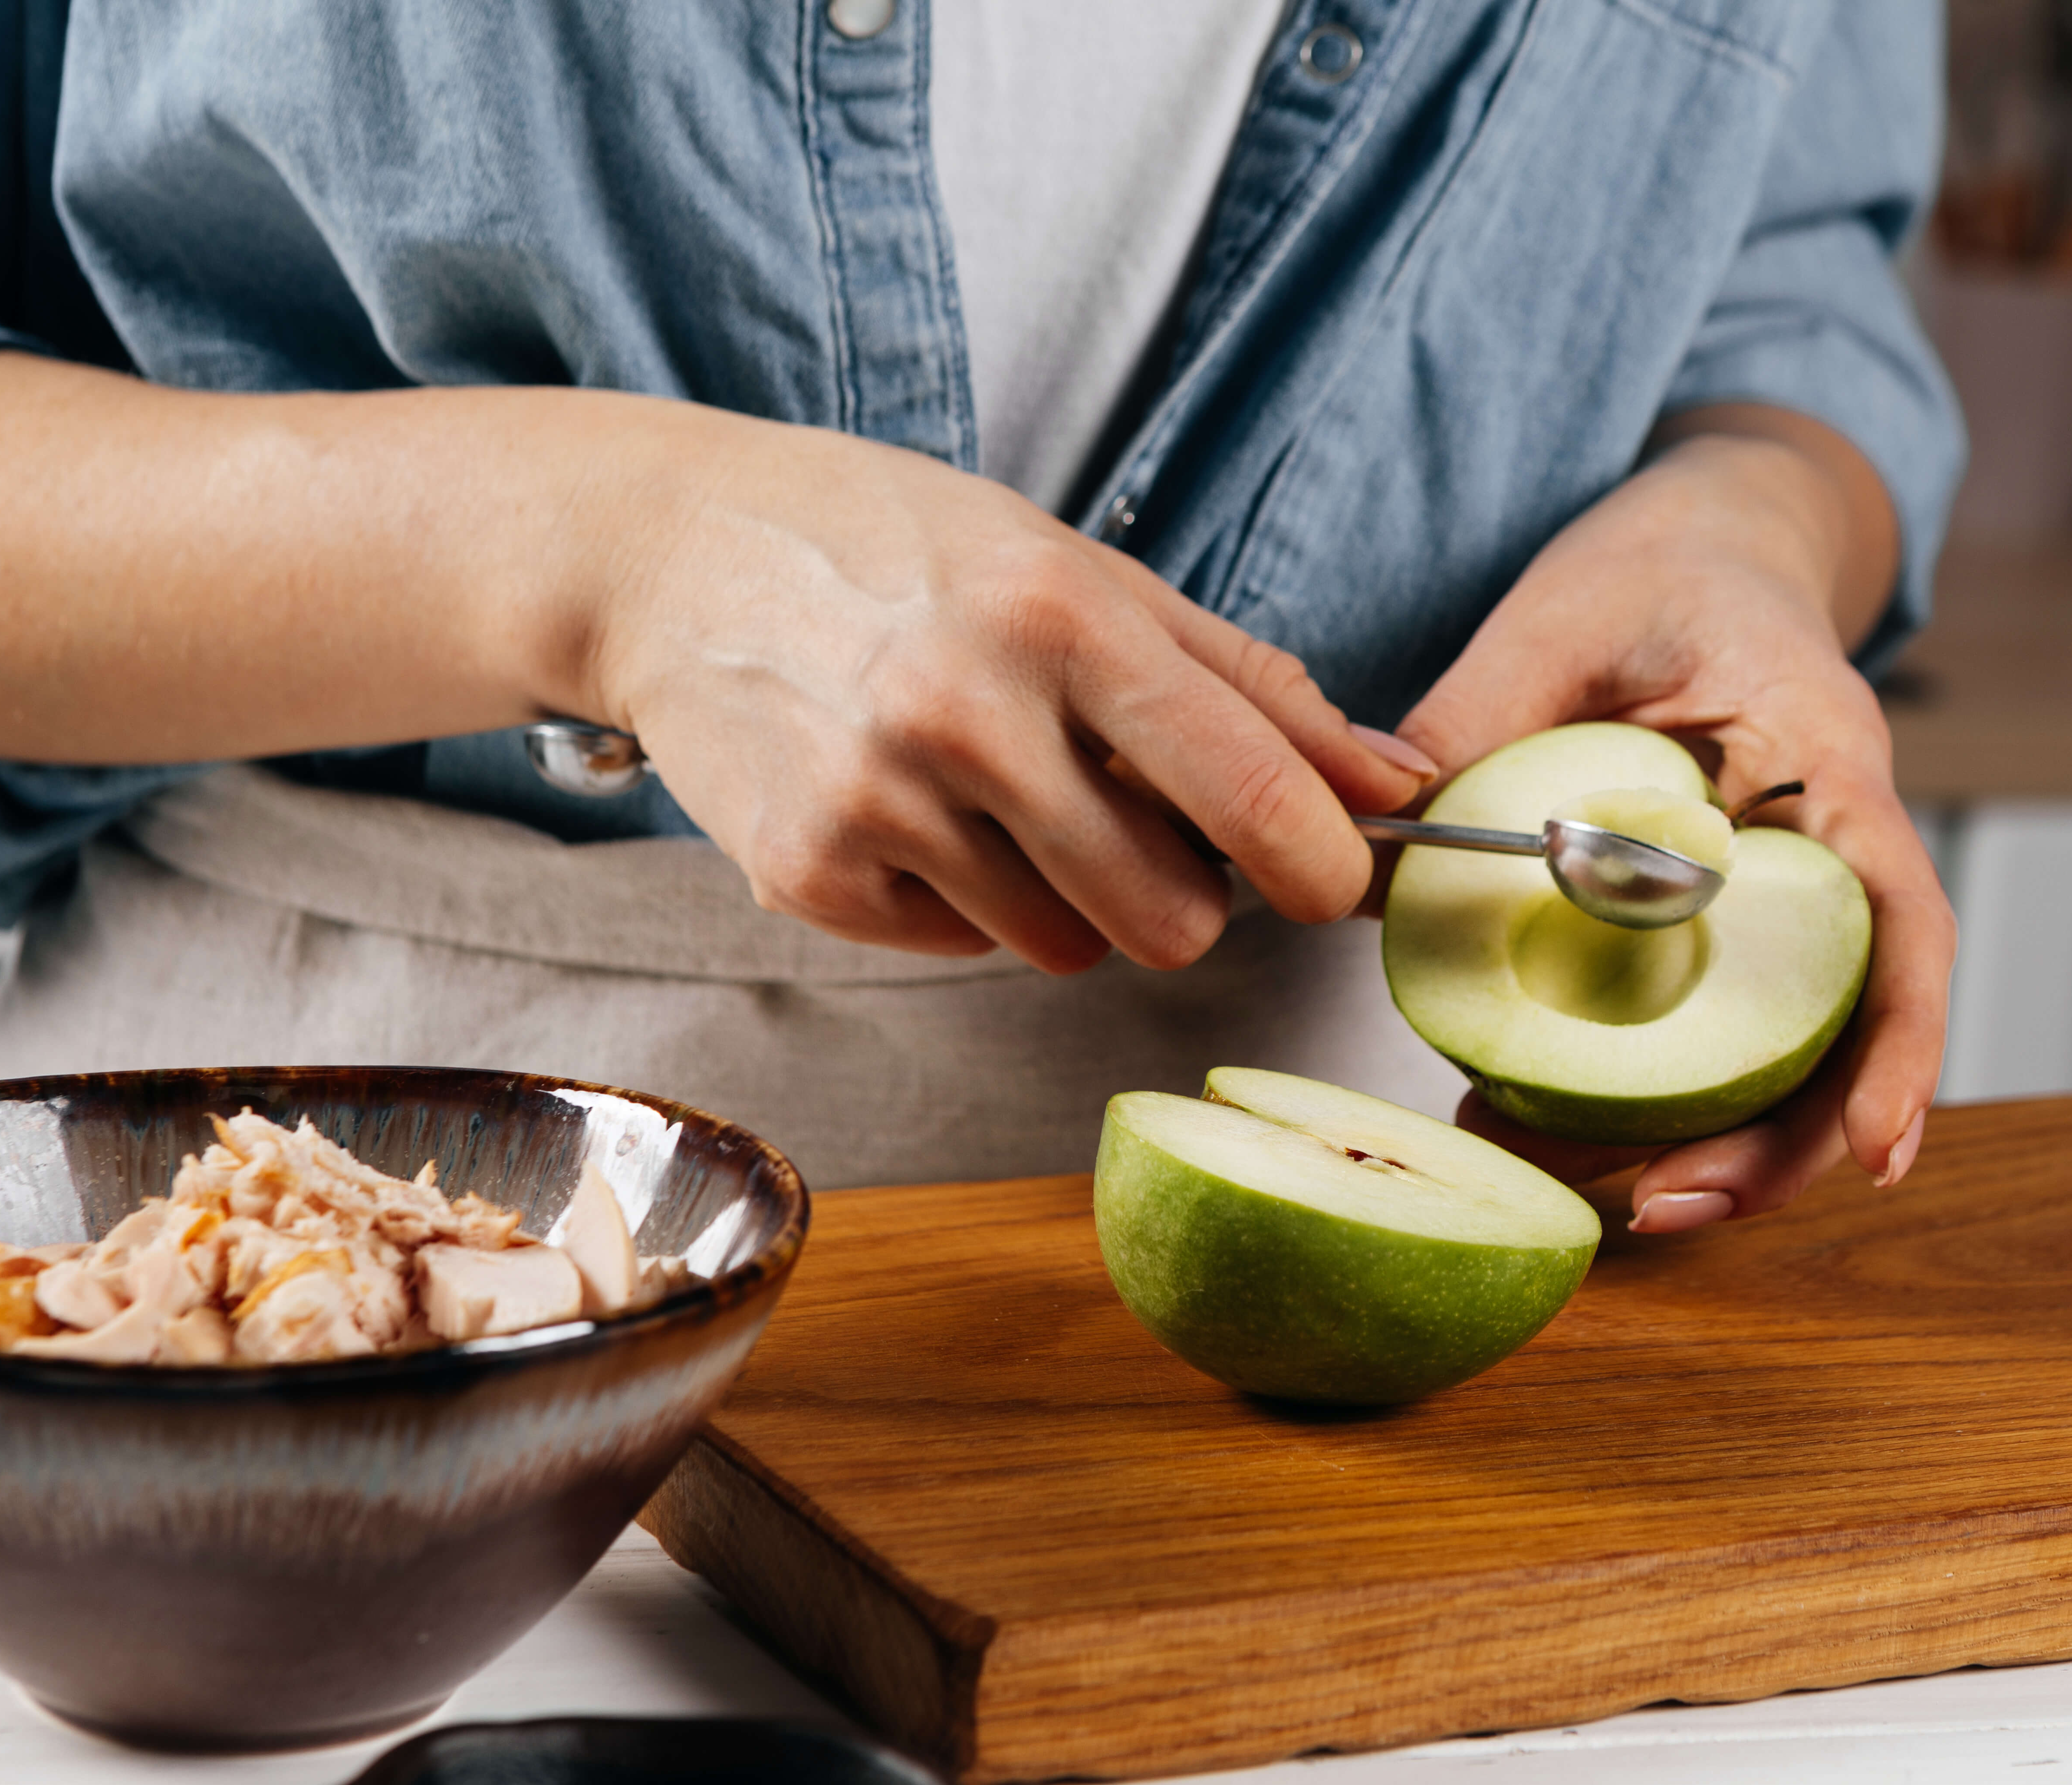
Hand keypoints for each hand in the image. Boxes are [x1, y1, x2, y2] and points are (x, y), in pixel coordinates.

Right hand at [577, 406, 1430, 972]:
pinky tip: (912, 809)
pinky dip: (961, 901)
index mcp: (1062, 617)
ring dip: (1064, 895)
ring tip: (997, 793)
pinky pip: (963, 948)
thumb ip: (1250, 686)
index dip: (1323, 864)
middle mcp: (969, 714)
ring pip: (1067, 948)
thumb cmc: (903, 550)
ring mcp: (879, 802)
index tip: (1334, 878)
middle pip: (1171, 917)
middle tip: (1130, 821)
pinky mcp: (809, 875)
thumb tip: (1394, 783)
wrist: (677, 554)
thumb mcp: (1085, 571)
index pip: (1250, 791)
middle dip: (1177, 891)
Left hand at [1391, 409, 1953, 1226]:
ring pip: (1780, 1055)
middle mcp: (1835, 847)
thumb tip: (1366, 846)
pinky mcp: (1735, 926)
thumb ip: (1478, 719)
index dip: (1897, 1045)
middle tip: (1661, 1213)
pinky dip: (1645, 1097)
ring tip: (1590, 1198)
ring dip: (1702, 1142)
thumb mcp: (1561, 614)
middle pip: (1844, 1029)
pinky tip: (1540, 1126)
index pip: (1899, 920)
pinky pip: (1713, 1030)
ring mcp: (1790, 898)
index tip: (1873, 1153)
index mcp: (1826, 759)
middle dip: (1774, 1146)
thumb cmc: (1655, 565)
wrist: (1705, 547)